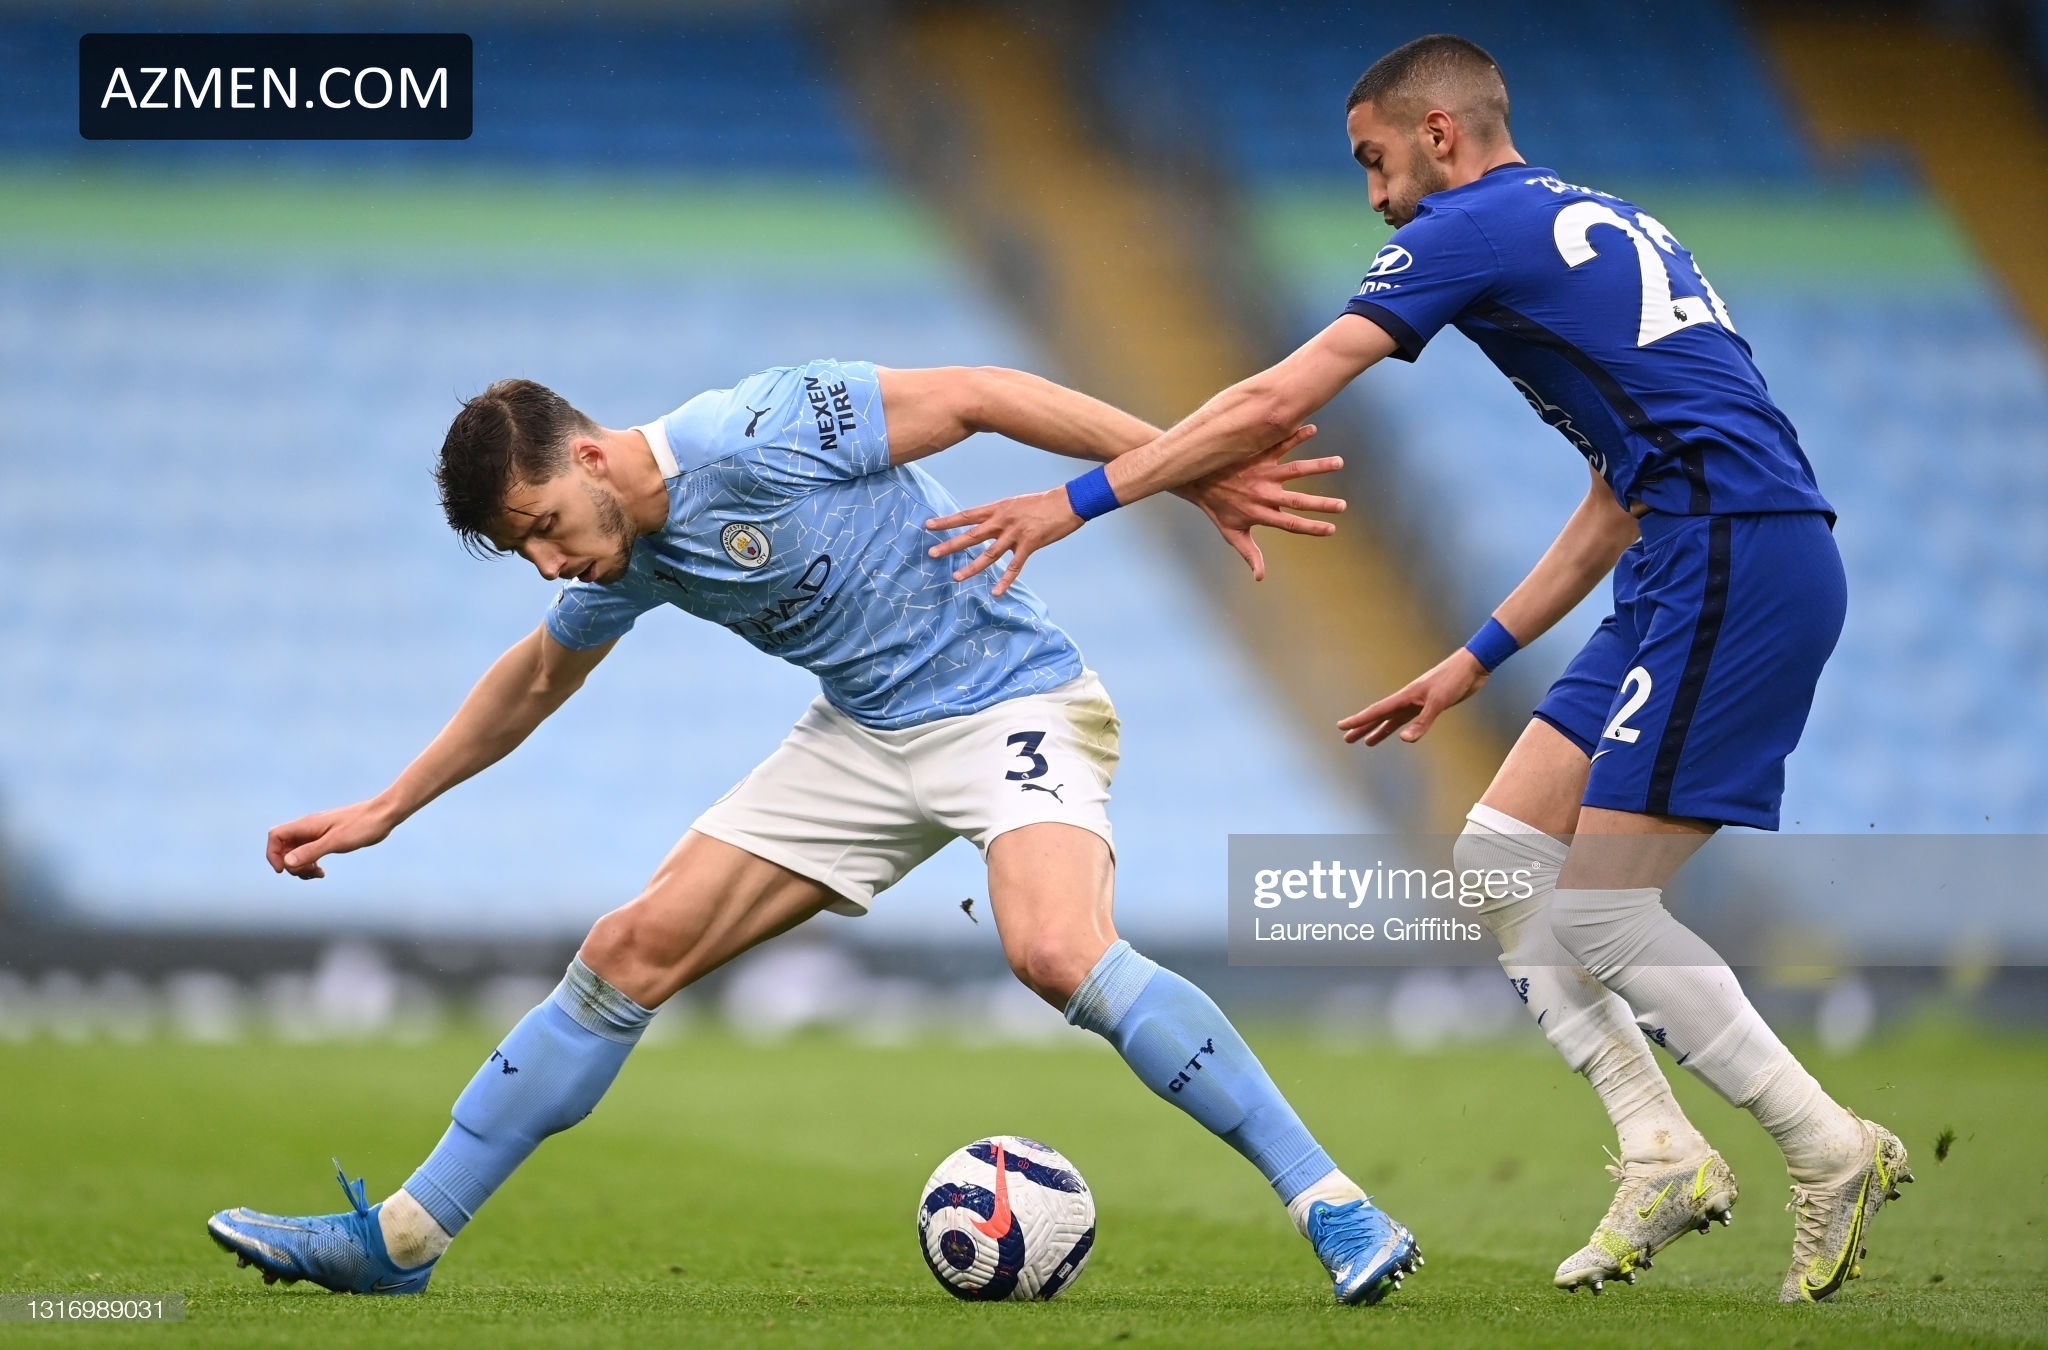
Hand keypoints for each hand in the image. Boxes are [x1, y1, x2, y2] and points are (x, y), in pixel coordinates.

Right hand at [266, 799, 398, 878]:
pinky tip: (322, 873)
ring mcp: (318, 833)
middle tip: (309, 873)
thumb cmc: (361, 826)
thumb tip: (287, 862)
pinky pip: (310, 853)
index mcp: (307, 825)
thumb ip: (311, 851)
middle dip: (290, 864)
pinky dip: (311, 864)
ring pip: (297, 852)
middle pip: (284, 847)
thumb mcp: (335, 842)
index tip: (283, 869)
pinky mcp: (328, 838)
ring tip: (317, 874)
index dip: (273, 853)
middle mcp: (309, 828)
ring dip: (301, 866)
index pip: (276, 836)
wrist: (382, 816)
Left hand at [925, 485, 1082, 597]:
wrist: (1068, 501)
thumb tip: (985, 524)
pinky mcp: (1030, 544)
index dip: (947, 521)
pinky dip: (1005, 581)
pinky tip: (996, 592)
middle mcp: (1002, 520)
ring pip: (989, 554)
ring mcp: (1015, 533)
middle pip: (971, 535)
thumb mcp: (1015, 504)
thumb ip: (999, 515)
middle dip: (950, 545)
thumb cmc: (1042, 503)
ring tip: (955, 577)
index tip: (929, 525)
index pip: (967, 515)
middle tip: (932, 553)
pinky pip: (1015, 566)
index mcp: (997, 508)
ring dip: (971, 567)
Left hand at [1172, 426, 1340, 579]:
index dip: (1311, 528)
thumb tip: (1260, 577)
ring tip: (1339, 463)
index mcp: (1261, 513)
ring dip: (1317, 466)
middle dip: (1321, 504)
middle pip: (1298, 500)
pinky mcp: (1258, 455)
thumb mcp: (1232, 533)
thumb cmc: (1217, 508)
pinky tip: (1312, 429)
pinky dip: (1295, 436)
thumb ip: (1249, 554)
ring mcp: (1263, 473)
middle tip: (1343, 506)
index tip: (1332, 529)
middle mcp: (1265, 493)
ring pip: (1294, 469)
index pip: (1290, 524)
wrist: (1196, 478)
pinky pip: (1279, 445)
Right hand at [1339, 648, 1487, 745]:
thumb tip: (1403, 740)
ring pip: (1393, 720)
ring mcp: (1418, 702)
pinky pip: (1409, 720)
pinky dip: (1400, 727)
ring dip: (1380, 730)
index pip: (1376, 711)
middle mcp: (1408, 699)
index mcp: (1405, 696)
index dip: (1358, 720)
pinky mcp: (1430, 705)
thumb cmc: (1455, 679)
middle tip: (1347, 739)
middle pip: (1380, 716)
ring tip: (1367, 742)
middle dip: (1363, 727)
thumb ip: (1422, 722)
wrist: (1473, 666)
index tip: (1341, 727)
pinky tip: (1398, 733)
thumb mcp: (1438, 702)